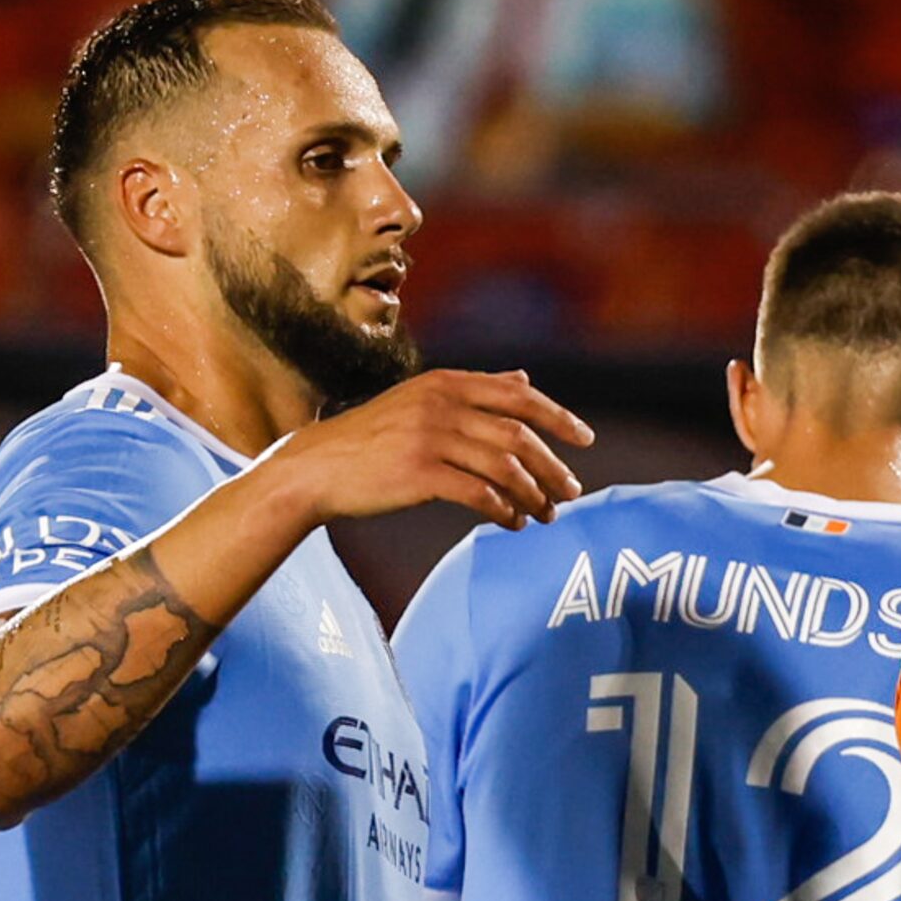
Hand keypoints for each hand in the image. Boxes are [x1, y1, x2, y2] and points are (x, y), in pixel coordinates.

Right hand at [264, 369, 592, 529]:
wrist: (316, 467)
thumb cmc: (373, 438)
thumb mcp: (421, 400)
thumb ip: (474, 390)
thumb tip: (524, 378)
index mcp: (445, 383)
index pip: (517, 396)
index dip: (557, 417)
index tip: (585, 440)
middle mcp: (440, 405)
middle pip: (519, 435)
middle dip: (553, 466)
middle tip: (571, 490)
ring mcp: (428, 439)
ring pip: (504, 468)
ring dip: (534, 494)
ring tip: (546, 514)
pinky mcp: (418, 474)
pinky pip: (479, 495)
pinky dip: (504, 510)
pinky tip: (513, 523)